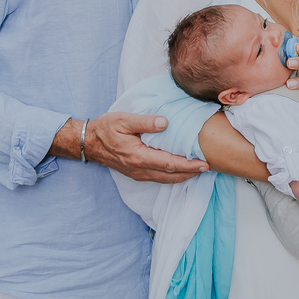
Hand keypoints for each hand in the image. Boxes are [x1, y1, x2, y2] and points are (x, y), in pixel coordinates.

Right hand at [53, 113, 207, 183]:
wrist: (89, 142)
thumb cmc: (106, 128)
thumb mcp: (123, 120)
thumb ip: (144, 122)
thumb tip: (164, 123)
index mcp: (138, 156)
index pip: (169, 163)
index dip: (188, 165)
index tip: (204, 164)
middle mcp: (139, 169)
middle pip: (171, 175)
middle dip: (191, 173)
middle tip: (209, 168)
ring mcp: (138, 173)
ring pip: (165, 179)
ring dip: (183, 176)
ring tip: (199, 170)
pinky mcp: (136, 173)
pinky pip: (159, 178)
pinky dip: (173, 176)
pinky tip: (181, 171)